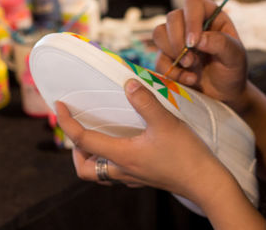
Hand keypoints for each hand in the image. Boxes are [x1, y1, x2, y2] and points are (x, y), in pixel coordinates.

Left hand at [55, 79, 234, 204]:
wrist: (205, 182)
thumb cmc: (185, 154)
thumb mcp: (166, 122)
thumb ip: (145, 101)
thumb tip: (128, 83)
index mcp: (122, 155)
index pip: (83, 141)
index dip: (67, 123)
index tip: (59, 107)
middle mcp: (123, 170)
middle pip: (84, 169)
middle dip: (75, 151)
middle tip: (81, 131)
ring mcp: (133, 177)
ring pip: (100, 173)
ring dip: (92, 157)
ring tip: (100, 137)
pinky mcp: (145, 178)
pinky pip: (117, 173)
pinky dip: (111, 160)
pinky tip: (126, 145)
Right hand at [153, 0, 248, 111]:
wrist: (225, 94)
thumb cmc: (233, 71)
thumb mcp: (235, 57)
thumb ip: (221, 44)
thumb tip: (199, 38)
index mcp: (211, 16)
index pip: (193, 4)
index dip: (190, 19)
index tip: (193, 42)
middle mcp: (192, 24)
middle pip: (172, 18)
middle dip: (178, 41)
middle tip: (191, 60)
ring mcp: (177, 40)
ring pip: (159, 33)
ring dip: (172, 53)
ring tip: (191, 68)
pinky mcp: (168, 57)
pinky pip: (158, 59)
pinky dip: (171, 71)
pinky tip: (189, 80)